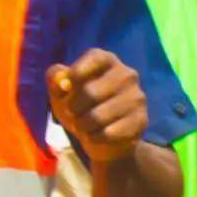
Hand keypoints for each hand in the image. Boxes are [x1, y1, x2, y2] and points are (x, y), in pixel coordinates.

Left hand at [47, 48, 145, 164]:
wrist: (104, 135)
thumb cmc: (80, 105)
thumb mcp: (61, 90)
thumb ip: (55, 78)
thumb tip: (61, 82)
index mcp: (108, 60)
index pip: (95, 58)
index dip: (76, 74)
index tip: (64, 89)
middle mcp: (127, 75)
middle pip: (91, 92)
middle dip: (73, 108)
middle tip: (71, 114)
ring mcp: (137, 98)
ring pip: (98, 116)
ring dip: (82, 126)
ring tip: (82, 126)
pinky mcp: (141, 120)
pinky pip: (109, 133)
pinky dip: (94, 138)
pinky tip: (96, 135)